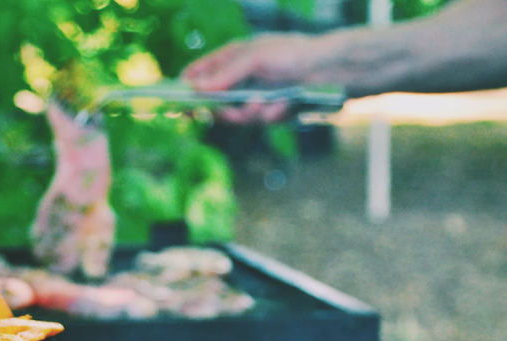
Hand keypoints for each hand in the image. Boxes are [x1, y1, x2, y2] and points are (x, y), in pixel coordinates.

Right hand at [181, 34, 319, 122]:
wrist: (330, 70)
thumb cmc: (292, 53)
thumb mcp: (255, 57)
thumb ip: (225, 73)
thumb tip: (196, 88)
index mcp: (231, 57)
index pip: (199, 73)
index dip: (185, 88)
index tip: (176, 103)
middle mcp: (240, 78)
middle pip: (214, 102)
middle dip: (222, 110)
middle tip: (227, 111)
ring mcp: (254, 96)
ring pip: (237, 117)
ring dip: (251, 113)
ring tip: (268, 103)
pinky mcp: (271, 111)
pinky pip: (261, 121)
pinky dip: (272, 114)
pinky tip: (285, 105)